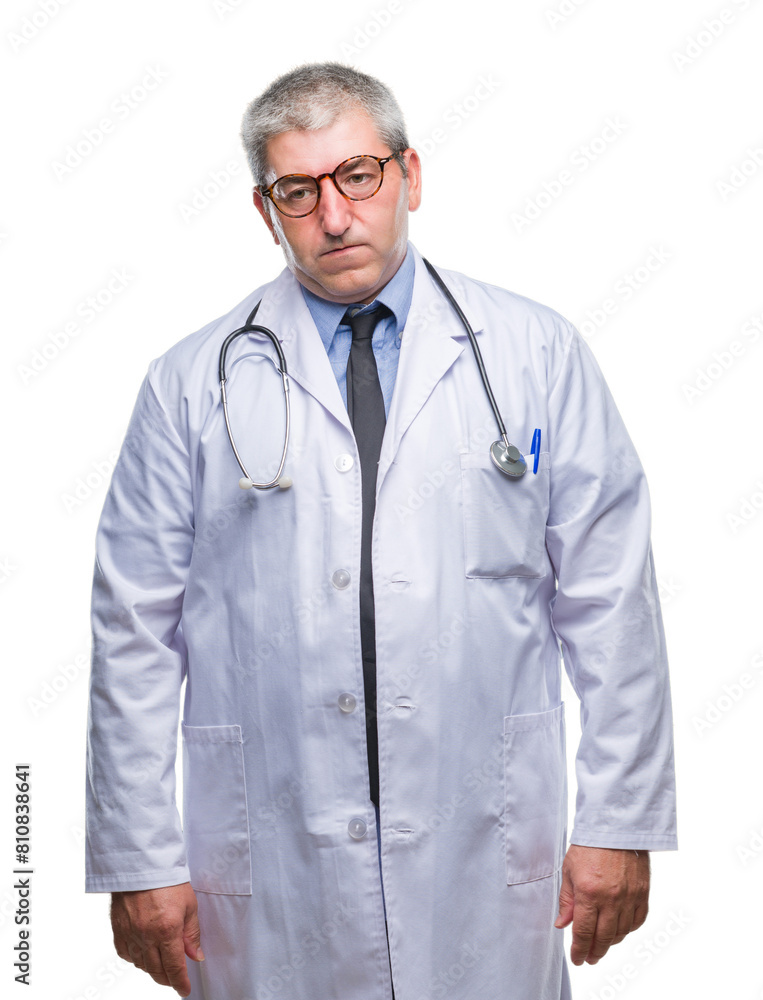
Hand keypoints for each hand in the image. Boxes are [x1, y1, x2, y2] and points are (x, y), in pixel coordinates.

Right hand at [111, 882, 203, 996]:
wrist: (142, 864)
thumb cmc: (167, 879)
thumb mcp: (189, 904)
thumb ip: (191, 934)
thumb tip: (195, 955)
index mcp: (167, 930)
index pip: (174, 967)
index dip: (180, 982)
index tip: (184, 990)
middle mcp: (147, 936)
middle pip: (157, 970)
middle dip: (167, 979)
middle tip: (175, 980)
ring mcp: (130, 934)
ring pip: (142, 965)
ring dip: (153, 969)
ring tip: (161, 965)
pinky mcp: (118, 930)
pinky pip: (127, 954)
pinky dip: (136, 959)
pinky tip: (143, 955)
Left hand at [554, 845, 648, 965]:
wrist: (615, 827)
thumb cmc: (589, 845)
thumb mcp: (569, 870)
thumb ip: (567, 900)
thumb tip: (562, 924)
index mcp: (589, 893)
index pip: (583, 932)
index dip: (579, 950)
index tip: (576, 959)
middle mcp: (610, 899)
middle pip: (603, 938)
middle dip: (595, 952)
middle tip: (589, 958)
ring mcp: (629, 897)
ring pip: (621, 933)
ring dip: (610, 942)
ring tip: (602, 943)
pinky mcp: (643, 893)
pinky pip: (637, 921)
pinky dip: (628, 930)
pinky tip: (619, 930)